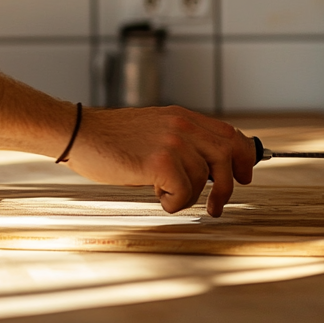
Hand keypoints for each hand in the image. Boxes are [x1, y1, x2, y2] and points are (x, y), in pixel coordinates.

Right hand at [66, 105, 256, 216]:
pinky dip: (172, 202)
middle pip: (228, 156)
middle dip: (228, 187)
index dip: (245, 157)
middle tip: (216, 206)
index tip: (244, 176)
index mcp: (181, 116)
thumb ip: (181, 141)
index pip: (230, 133)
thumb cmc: (110, 139)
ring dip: (187, 195)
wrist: (78, 134)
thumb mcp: (153, 131)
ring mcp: (172, 142)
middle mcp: (181, 125)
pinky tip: (154, 193)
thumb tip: (210, 167)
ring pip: (204, 180)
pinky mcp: (159, 161)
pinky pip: (184, 193)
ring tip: (161, 191)